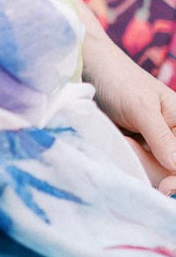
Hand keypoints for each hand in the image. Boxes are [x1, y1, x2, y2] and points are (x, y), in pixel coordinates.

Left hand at [83, 18, 175, 192]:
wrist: (88, 69)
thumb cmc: (118, 80)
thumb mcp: (141, 106)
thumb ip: (160, 136)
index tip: (164, 186)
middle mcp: (171, 136)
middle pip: (170, 170)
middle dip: (151, 165)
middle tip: (129, 145)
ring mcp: (152, 145)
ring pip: (153, 172)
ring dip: (136, 162)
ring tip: (122, 139)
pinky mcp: (134, 149)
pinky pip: (136, 167)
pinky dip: (127, 162)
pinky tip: (119, 146)